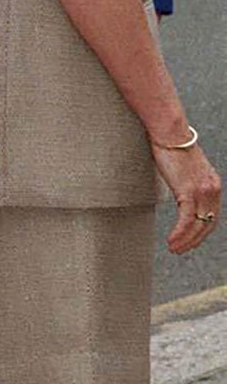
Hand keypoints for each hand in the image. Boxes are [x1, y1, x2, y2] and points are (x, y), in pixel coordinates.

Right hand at [153, 137, 221, 254]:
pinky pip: (187, 221)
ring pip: (198, 226)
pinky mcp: (189, 192)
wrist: (170, 133)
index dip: (201, 232)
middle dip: (194, 241)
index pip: (212, 216)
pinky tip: (170, 241)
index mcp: (212, 184)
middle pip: (207, 225)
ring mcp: (202, 191)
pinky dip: (179, 234)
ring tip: (173, 249)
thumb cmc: (172, 146)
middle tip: (180, 250)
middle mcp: (212, 189)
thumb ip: (187, 181)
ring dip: (185, 241)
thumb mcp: (185, 168)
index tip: (189, 240)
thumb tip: (179, 188)